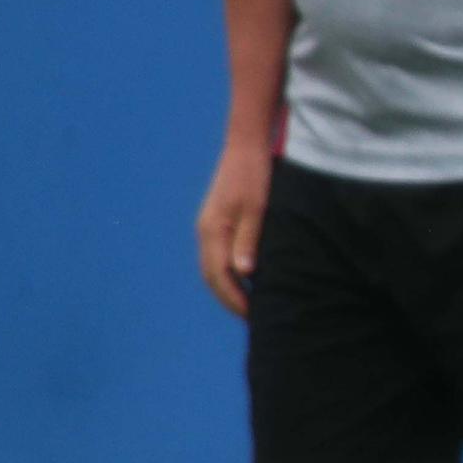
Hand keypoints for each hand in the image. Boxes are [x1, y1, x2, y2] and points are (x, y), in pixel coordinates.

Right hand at [196, 140, 271, 317]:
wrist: (246, 145)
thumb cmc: (255, 175)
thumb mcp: (257, 207)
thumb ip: (249, 239)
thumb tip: (244, 274)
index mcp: (213, 231)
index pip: (219, 276)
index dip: (235, 298)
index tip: (253, 315)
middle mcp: (205, 232)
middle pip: (211, 276)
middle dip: (229, 298)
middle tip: (251, 317)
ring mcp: (208, 225)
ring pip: (212, 266)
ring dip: (227, 287)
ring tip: (249, 302)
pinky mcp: (216, 220)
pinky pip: (217, 254)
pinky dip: (227, 271)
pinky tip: (244, 276)